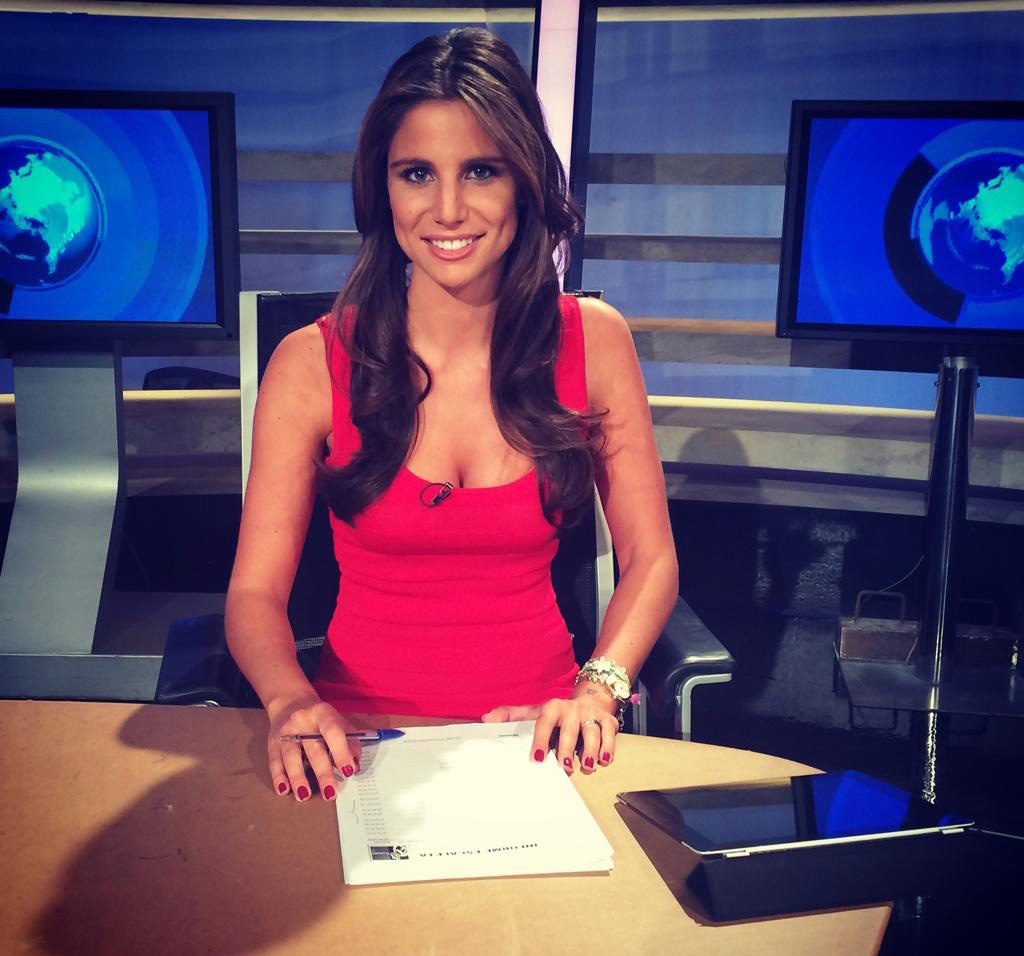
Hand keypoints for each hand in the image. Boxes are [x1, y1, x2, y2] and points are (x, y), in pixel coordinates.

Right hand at [266, 694, 359, 802]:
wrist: (290, 703)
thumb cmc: (320, 718)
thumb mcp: (338, 721)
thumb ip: (349, 741)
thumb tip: (354, 766)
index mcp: (322, 713)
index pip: (333, 732)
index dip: (341, 752)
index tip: (348, 771)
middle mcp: (302, 722)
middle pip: (313, 749)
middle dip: (322, 773)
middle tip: (330, 793)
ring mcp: (285, 733)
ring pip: (291, 756)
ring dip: (298, 778)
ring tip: (304, 795)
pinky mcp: (272, 743)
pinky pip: (274, 762)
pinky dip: (279, 777)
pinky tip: (284, 789)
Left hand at [482, 686, 618, 774]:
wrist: (590, 699)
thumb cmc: (558, 713)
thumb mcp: (534, 711)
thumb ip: (511, 716)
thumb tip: (486, 720)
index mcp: (552, 708)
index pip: (544, 722)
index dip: (541, 739)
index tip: (538, 757)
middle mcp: (572, 710)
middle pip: (570, 729)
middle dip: (567, 748)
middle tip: (564, 767)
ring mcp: (591, 715)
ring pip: (592, 731)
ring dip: (589, 749)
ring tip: (586, 765)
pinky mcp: (608, 721)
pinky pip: (610, 733)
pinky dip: (608, 746)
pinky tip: (604, 759)